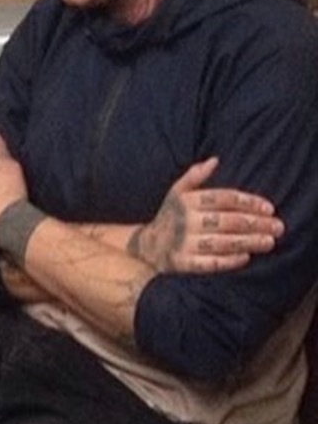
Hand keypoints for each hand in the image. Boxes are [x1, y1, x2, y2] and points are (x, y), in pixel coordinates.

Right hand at [129, 157, 282, 272]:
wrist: (145, 246)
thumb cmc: (169, 217)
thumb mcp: (176, 193)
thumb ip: (194, 176)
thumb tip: (214, 160)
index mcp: (186, 201)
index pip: (222, 198)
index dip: (248, 202)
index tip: (269, 208)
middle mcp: (185, 221)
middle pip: (225, 220)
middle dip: (254, 223)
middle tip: (277, 227)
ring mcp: (182, 243)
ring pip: (219, 242)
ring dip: (246, 242)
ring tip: (268, 242)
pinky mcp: (181, 263)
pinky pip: (207, 263)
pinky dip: (226, 261)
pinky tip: (244, 258)